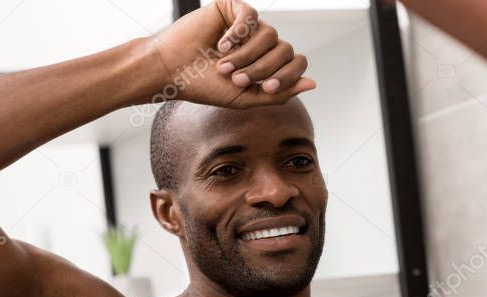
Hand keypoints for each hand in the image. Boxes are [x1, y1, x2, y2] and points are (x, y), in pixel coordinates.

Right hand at [145, 0, 315, 108]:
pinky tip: (221, 46)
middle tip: (236, 79)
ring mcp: (248, 25)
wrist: (173, 71)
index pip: (297, 63)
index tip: (266, 88)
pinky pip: (251, 17)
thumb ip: (279, 93)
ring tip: (224, 66)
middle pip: (285, 49)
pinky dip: (238, 35)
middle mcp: (262, 42)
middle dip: (263, 68)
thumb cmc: (206, 86)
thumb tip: (313, 83)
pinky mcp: (232, 9)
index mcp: (269, 62)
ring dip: (247, 55)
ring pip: (270, 35)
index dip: (287, 76)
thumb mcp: (246, 97)